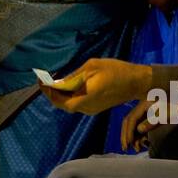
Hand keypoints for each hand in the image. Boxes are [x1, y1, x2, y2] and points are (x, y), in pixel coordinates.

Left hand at [37, 58, 152, 114]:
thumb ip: (74, 76)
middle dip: (52, 93)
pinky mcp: (96, 107)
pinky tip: (69, 85)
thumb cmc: (115, 71)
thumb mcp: (92, 67)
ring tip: (55, 81)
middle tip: (46, 80)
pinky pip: (77, 103)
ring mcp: (92, 109)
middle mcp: (87, 108)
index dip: (48, 92)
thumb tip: (59, 82)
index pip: (60, 101)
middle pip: (63, 105)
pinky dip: (70, 95)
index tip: (42, 81)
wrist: (136, 82)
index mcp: (85, 98)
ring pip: (70, 104)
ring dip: (61, 95)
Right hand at [121, 98, 152, 151]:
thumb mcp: (166, 115)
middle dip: (126, 135)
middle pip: (129, 121)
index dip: (129, 131)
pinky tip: (143, 144)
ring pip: (135, 125)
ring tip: (137, 149)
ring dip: (134, 137)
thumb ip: (152, 122)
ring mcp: (146, 112)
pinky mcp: (151, 117)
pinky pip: (141, 127)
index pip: (132, 118)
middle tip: (125, 148)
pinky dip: (140, 136)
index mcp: (145, 104)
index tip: (128, 143)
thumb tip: (139, 130)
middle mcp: (143, 107)